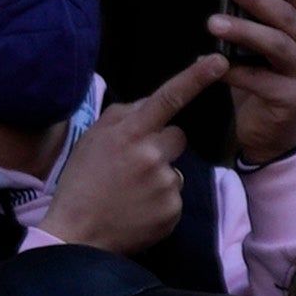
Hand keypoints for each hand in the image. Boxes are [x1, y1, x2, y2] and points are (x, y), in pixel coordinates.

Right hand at [37, 59, 224, 255]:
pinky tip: (137, 208)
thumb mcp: (94, 138)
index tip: (218, 62)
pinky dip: (160, 202)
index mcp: (130, 133)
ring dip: (159, 176)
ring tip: (130, 192)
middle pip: (178, 137)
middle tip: (133, 165)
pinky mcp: (172, 212)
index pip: (169, 98)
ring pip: (175, 169)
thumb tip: (152, 103)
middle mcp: (152, 156)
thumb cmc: (82, 181)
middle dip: (162, 146)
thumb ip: (125, 115)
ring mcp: (165, 185)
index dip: (195, 77)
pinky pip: (175, 197)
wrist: (77, 234)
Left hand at [212, 0, 295, 168]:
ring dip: (244, 31)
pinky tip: (214, 65)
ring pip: (277, 45)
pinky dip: (235, 71)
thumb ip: (257, 21)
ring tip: (214, 23)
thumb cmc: (263, 85)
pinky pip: (260, 79)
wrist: (271, 137)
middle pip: (289, 17)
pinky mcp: (295, 99)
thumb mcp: (262, 49)